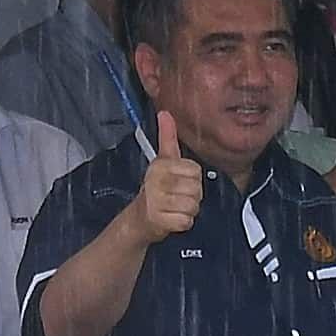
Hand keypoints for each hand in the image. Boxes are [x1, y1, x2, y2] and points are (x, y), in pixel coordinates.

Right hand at [130, 113, 208, 245]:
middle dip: (192, 197)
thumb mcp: (162, 160)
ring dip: (187, 211)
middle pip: (196, 189)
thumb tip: (165, 113)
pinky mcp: (159, 220)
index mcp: (160, 165)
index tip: (180, 182)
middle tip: (177, 197)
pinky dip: (182, 223)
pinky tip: (172, 219)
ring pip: (192, 206)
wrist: (139, 218)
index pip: (195, 171)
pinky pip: (186, 221)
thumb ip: (167, 137)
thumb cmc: (156, 188)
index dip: (192, 180)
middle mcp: (157, 181)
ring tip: (175, 208)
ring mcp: (156, 201)